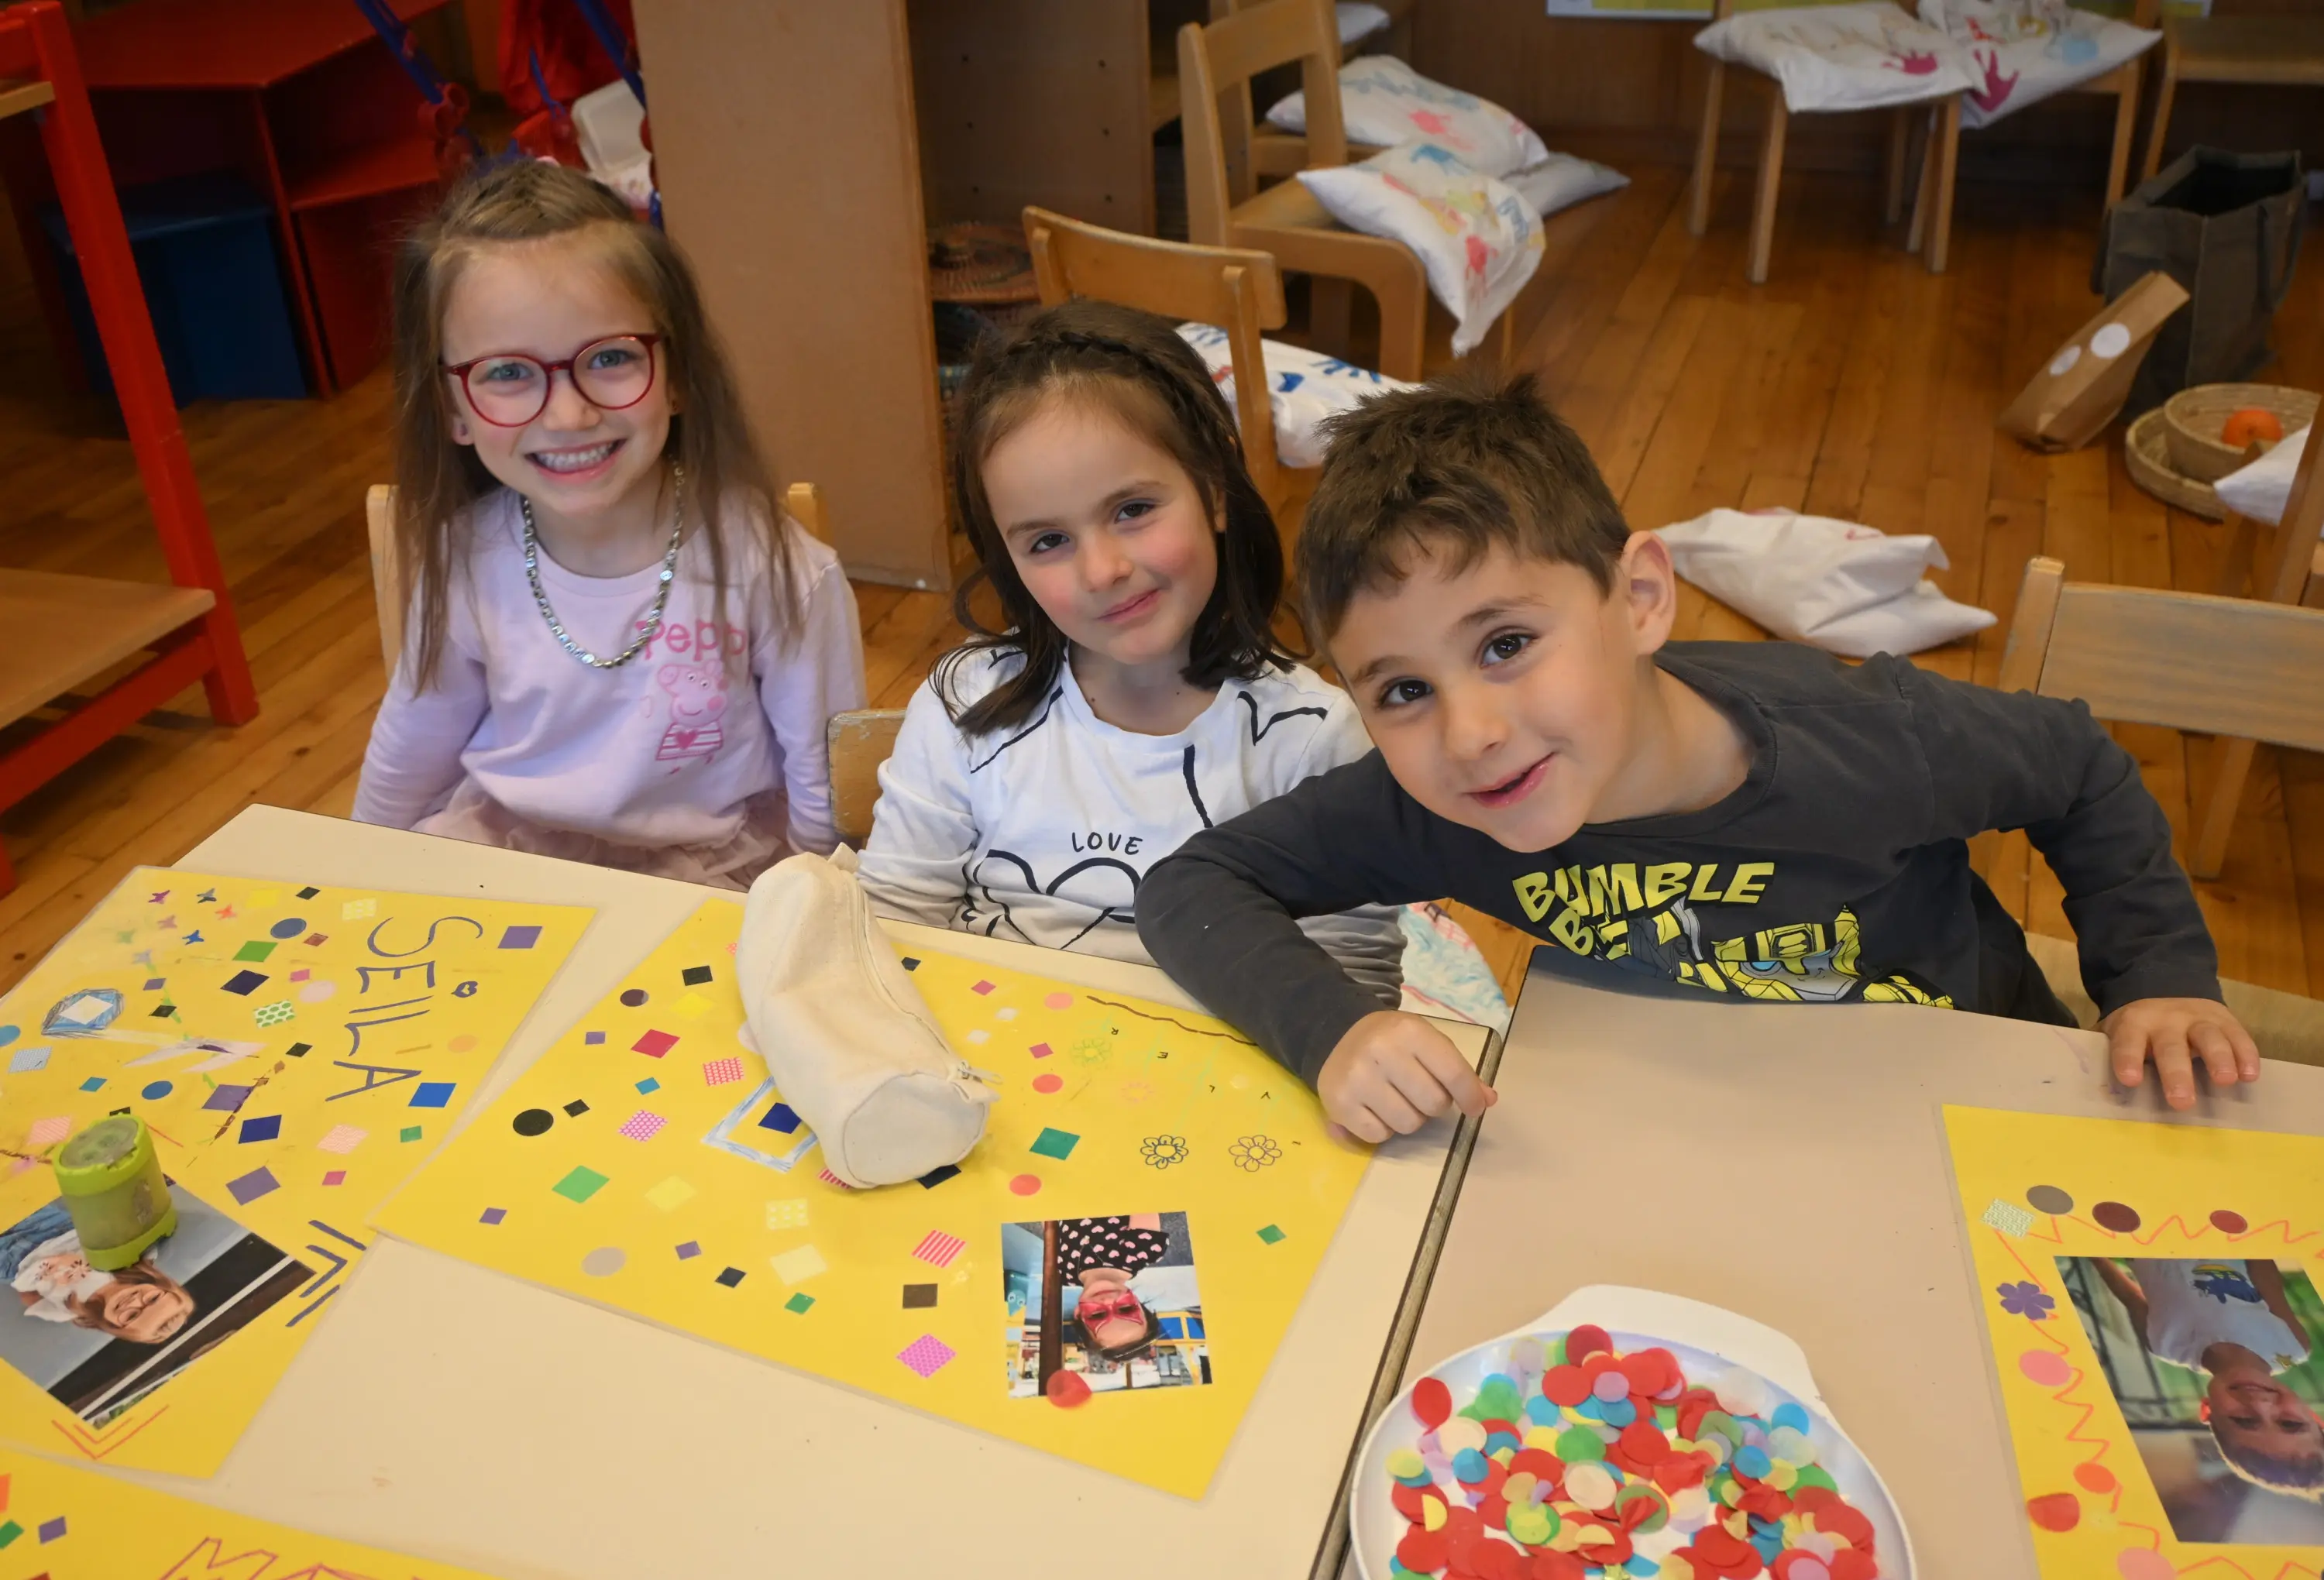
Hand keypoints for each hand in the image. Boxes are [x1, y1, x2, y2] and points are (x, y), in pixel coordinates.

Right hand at [1318, 1010, 1495, 1142]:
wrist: (1338, 1034)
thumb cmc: (1392, 1041)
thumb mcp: (1427, 1042)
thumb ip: (1458, 1070)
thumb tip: (1488, 1100)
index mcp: (1410, 1032)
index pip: (1454, 1074)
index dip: (1470, 1096)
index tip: (1475, 1107)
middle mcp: (1381, 1051)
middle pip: (1433, 1104)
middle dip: (1433, 1104)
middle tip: (1420, 1092)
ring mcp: (1357, 1079)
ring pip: (1408, 1125)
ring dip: (1409, 1118)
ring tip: (1397, 1099)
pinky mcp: (1339, 1103)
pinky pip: (1378, 1136)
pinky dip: (1383, 1129)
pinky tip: (1375, 1108)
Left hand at [2097, 996, 2259, 1109]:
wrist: (2166, 986)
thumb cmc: (2138, 1026)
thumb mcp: (2116, 1031)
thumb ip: (2107, 1052)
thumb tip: (2091, 1086)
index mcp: (2134, 1023)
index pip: (2128, 1041)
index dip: (2128, 1058)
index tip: (2130, 1080)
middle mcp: (2167, 1020)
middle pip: (2172, 1046)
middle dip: (2177, 1073)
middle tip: (2181, 1100)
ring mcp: (2199, 1018)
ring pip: (2210, 1036)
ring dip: (2219, 1059)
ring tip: (2225, 1081)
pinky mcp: (2226, 1020)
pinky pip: (2238, 1036)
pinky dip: (2246, 1054)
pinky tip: (2250, 1075)